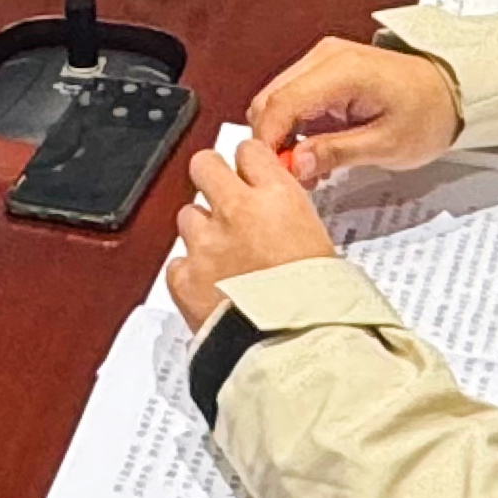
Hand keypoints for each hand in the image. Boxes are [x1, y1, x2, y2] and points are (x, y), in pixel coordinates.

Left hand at [164, 137, 340, 331]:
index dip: (249, 164)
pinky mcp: (184, 277)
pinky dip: (189, 273)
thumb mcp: (321, 243)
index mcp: (277, 196)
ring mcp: (205, 243)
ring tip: (221, 257)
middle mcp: (236, 210)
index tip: (250, 175)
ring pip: (187, 214)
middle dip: (211, 177)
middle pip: (204, 165)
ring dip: (201, 231)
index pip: (250, 151)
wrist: (293, 346)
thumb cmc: (320, 302)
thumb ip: (290, 217)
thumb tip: (279, 214)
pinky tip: (209, 287)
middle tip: (222, 198)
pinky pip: (177, 262)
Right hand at [247, 38, 462, 181]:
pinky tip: (315, 150)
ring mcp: (323, 60)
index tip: (273, 173)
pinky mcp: (325, 70)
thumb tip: (295, 164)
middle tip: (294, 177)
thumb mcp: (386, 145)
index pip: (281, 103)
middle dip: (273, 141)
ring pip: (277, 100)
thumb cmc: (428, 112)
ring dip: (283, 136)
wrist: (451, 90)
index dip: (268, 142)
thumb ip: (336, 153)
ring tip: (310, 168)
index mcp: (342, 69)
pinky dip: (295, 126)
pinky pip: (294, 98)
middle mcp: (326, 57)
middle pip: (270, 99)